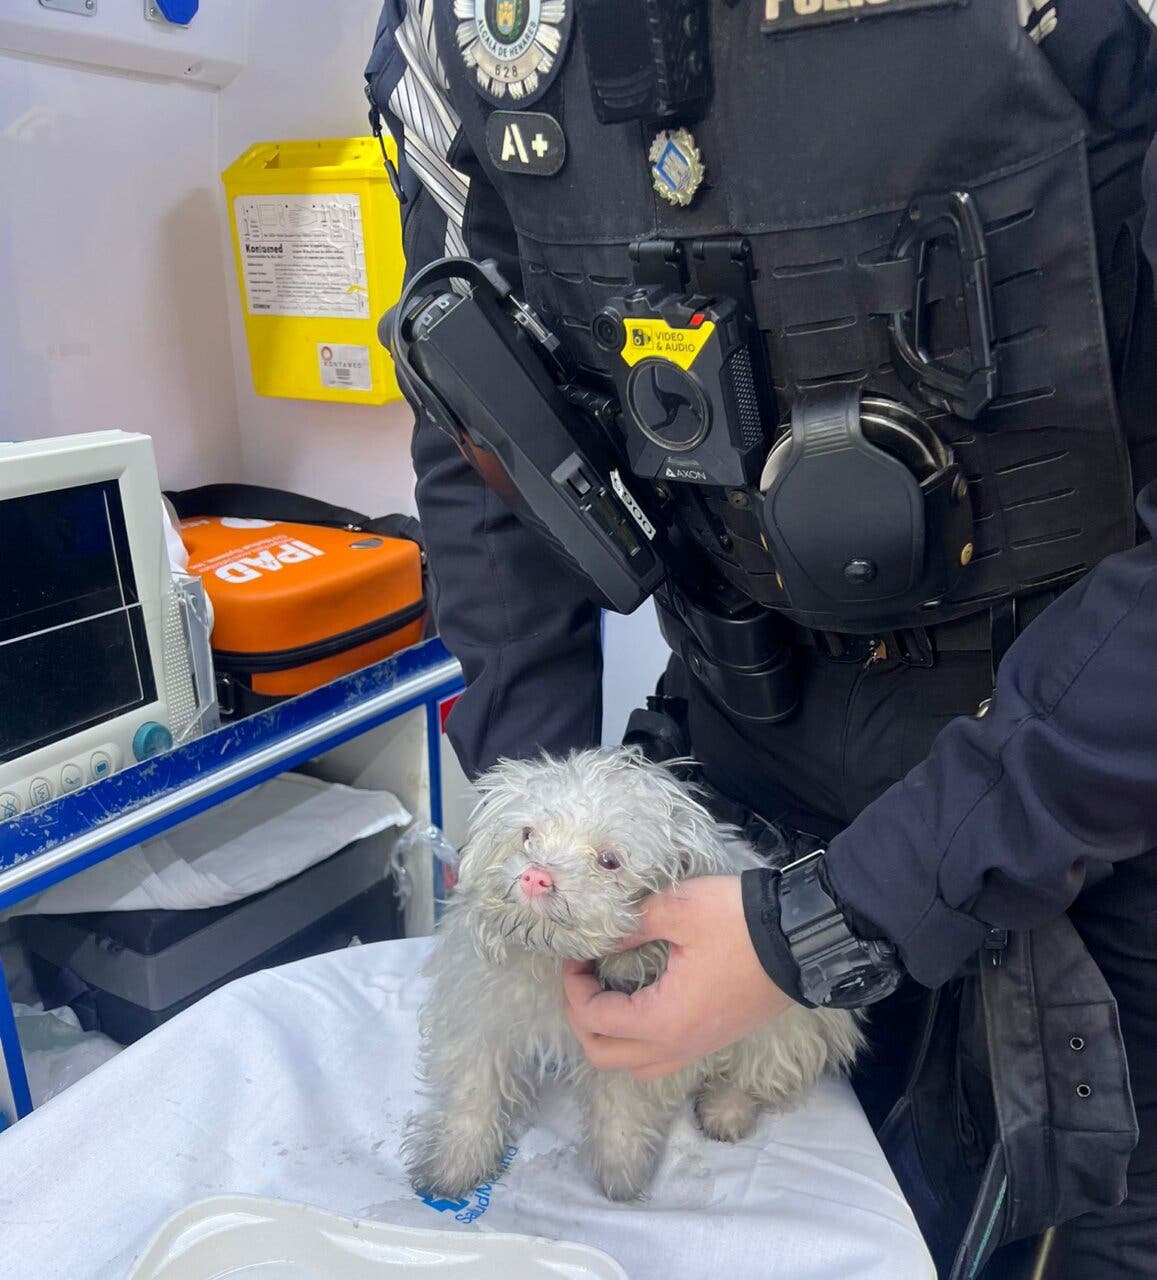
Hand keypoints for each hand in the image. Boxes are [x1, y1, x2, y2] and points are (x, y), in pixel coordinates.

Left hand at [563, 876, 794, 1080]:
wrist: (801, 940)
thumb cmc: (738, 924)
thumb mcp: (677, 910)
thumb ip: (630, 927)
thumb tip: (598, 939)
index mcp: (663, 1021)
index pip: (594, 1020)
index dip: (573, 987)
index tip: (577, 955)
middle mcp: (678, 1046)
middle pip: (605, 1056)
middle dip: (582, 1018)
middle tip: (582, 978)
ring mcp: (699, 1048)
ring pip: (634, 1065)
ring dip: (609, 1036)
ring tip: (607, 993)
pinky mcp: (713, 1040)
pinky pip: (661, 1058)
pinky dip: (638, 1040)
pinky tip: (640, 1002)